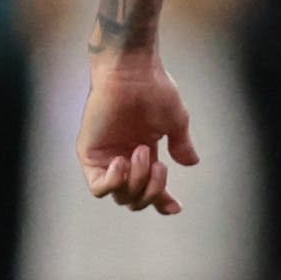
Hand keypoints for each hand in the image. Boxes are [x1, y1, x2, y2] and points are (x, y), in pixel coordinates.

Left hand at [78, 52, 196, 216]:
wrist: (133, 72)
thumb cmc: (154, 90)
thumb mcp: (175, 122)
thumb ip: (180, 144)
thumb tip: (191, 163)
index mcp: (143, 154)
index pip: (149, 189)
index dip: (162, 202)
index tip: (176, 207)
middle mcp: (123, 158)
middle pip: (135, 200)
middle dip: (152, 190)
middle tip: (160, 165)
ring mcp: (106, 158)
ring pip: (120, 196)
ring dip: (137, 181)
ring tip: (142, 151)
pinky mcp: (89, 153)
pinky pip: (98, 187)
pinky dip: (114, 182)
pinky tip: (123, 159)